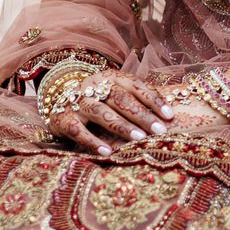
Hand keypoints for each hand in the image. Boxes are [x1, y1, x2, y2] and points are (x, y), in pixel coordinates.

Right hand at [45, 72, 175, 155]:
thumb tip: (168, 117)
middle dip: (142, 115)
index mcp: (112, 77)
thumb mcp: (117, 93)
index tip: (170, 116)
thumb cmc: (99, 101)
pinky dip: (93, 142)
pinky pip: (78, 130)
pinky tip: (108, 152)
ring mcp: (77, 102)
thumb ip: (137, 100)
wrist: (59, 102)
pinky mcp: (63, 118)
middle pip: (121, 99)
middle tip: (159, 131)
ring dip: (121, 126)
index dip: (154, 100)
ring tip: (139, 138)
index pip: (136, 86)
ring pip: (101, 112)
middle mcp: (94, 86)